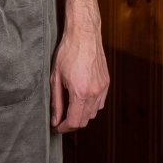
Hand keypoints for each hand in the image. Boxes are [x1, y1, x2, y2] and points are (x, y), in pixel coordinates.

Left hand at [49, 17, 107, 131]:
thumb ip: (56, 102)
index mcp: (80, 92)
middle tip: (60, 120)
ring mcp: (102, 88)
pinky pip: (100, 103)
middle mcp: (94, 93)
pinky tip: (81, 99)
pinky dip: (91, 106)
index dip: (64, 128)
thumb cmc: (68, 53)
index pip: (74, 122)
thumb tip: (55, 120)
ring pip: (93, 113)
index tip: (57, 127)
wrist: (84, 35)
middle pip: (85, 121)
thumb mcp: (55, 78)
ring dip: (82, 115)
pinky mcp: (106, 83)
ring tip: (69, 108)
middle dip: (72, 124)